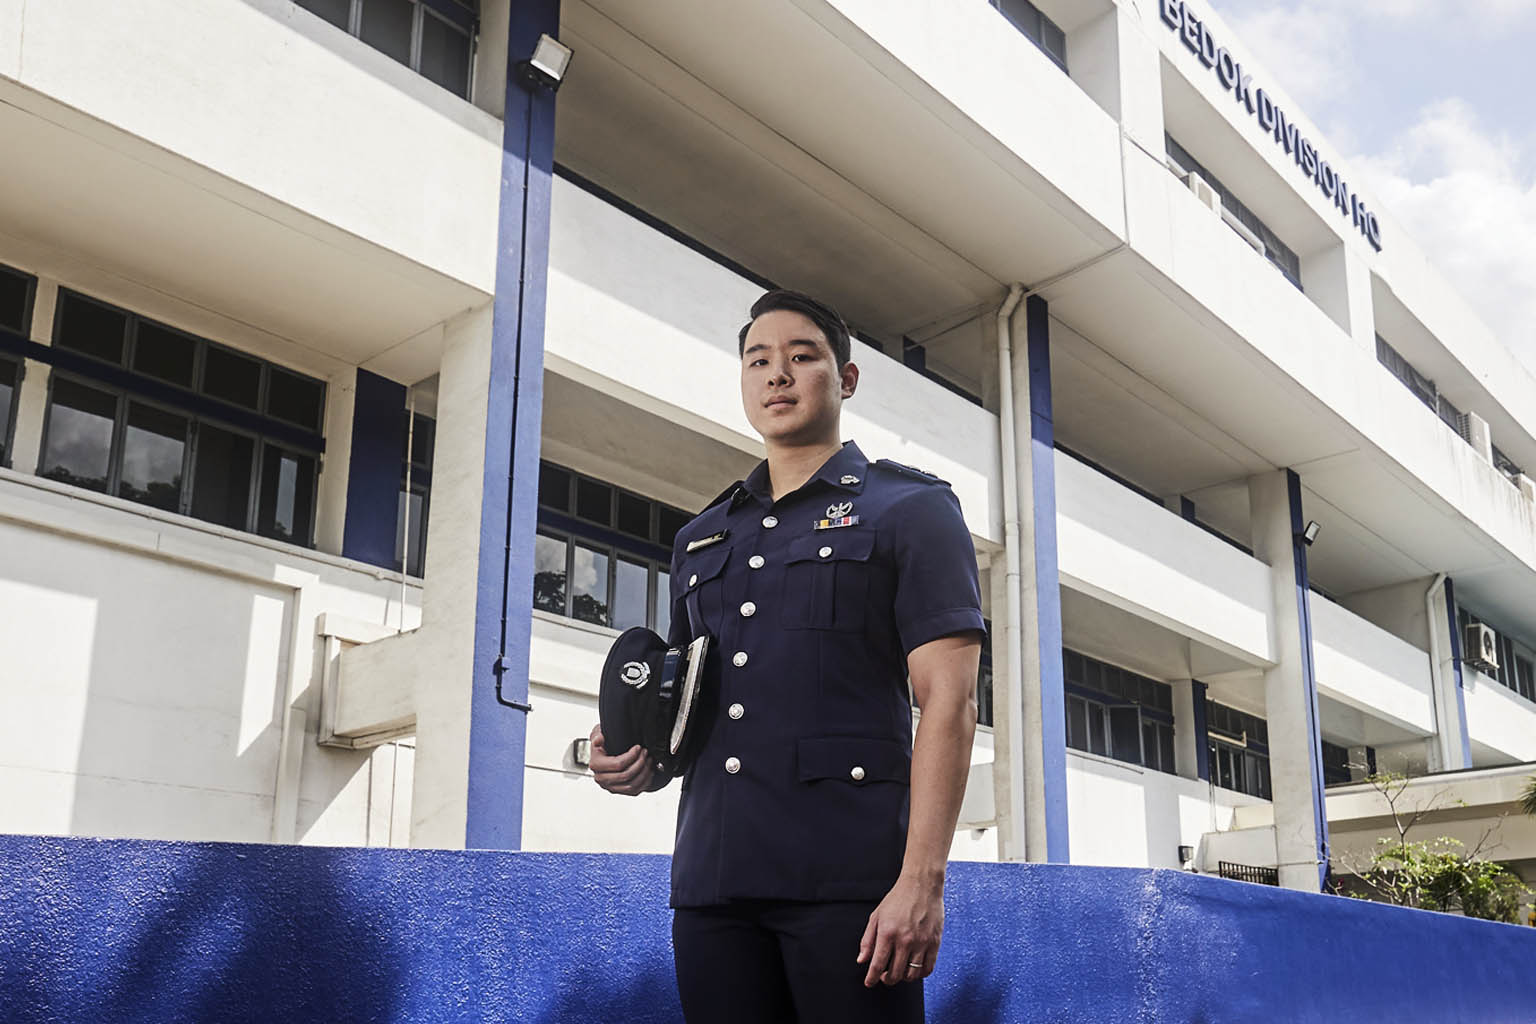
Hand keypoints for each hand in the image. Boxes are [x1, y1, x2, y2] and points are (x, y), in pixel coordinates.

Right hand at [589, 724, 653, 795]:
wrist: (604, 751)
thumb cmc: (604, 741)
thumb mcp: (598, 733)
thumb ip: (598, 735)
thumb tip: (599, 739)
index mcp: (595, 764)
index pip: (617, 764)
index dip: (631, 756)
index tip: (638, 747)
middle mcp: (601, 778)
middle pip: (625, 776)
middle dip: (640, 763)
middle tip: (645, 752)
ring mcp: (610, 786)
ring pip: (631, 785)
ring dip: (644, 773)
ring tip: (649, 760)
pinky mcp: (618, 791)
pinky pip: (634, 791)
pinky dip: (644, 782)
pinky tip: (648, 771)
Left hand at [856, 872, 943, 986]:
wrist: (922, 885)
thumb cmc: (898, 899)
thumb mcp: (876, 916)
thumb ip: (868, 940)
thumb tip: (862, 960)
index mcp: (888, 933)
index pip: (878, 964)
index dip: (872, 978)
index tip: (870, 983)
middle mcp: (905, 940)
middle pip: (895, 974)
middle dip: (886, 979)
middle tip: (884, 976)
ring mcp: (921, 942)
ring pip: (911, 975)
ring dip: (903, 978)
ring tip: (899, 971)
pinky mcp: (935, 943)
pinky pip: (928, 968)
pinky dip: (920, 974)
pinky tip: (914, 969)